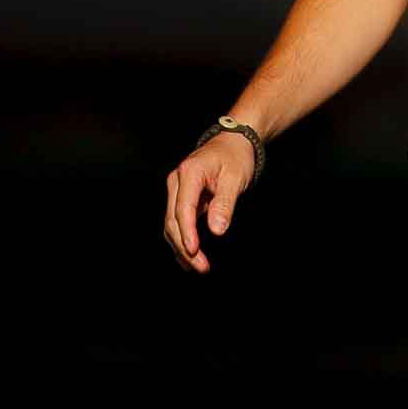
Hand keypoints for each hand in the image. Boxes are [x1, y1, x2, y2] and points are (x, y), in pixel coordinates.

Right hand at [162, 133, 255, 273]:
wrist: (233, 141)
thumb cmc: (235, 157)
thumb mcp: (235, 178)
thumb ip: (225, 204)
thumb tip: (216, 230)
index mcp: (190, 172)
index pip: (183, 208)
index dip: (187, 232)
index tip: (194, 251)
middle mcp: (176, 181)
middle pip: (173, 220)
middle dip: (184, 246)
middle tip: (201, 267)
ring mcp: (176, 189)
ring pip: (172, 223)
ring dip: (182, 246)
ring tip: (197, 267)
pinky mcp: (180, 196)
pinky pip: (177, 220)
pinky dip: (182, 239)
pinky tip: (190, 256)